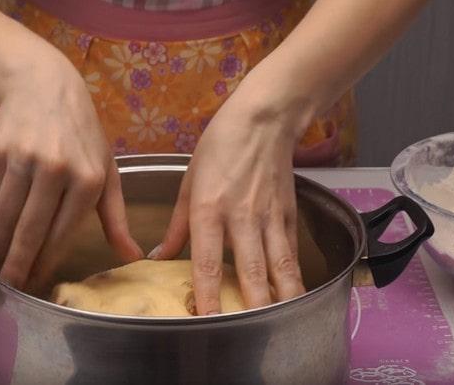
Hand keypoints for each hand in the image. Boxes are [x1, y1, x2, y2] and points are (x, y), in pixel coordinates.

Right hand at [0, 54, 142, 293]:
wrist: (44, 86)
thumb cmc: (81, 134)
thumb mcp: (107, 170)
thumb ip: (116, 217)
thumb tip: (131, 255)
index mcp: (89, 179)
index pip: (63, 232)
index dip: (47, 261)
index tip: (37, 281)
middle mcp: (57, 170)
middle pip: (32, 230)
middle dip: (19, 263)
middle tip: (11, 284)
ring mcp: (25, 159)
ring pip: (8, 216)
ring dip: (0, 245)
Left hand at [154, 71, 308, 314]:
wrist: (264, 120)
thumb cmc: (220, 145)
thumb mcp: (189, 181)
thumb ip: (178, 225)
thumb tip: (161, 257)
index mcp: (209, 208)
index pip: (207, 262)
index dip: (208, 295)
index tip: (206, 320)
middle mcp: (241, 216)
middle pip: (251, 270)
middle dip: (253, 306)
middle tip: (251, 334)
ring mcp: (269, 216)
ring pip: (280, 265)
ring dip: (281, 298)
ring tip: (283, 323)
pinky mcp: (288, 213)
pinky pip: (291, 251)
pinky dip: (293, 275)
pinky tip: (292, 294)